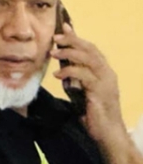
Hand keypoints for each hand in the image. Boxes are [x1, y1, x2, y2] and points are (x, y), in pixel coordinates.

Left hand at [52, 23, 142, 163]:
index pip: (91, 50)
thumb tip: (61, 71)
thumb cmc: (93, 115)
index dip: (77, 38)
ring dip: (70, 53)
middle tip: (55, 37)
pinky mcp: (101, 92)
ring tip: (53, 52)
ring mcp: (106, 82)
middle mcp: (108, 74)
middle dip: (72, 41)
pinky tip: (58, 74)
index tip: (63, 29)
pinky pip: (85, 76)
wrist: (107, 134)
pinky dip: (70, 72)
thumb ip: (75, 81)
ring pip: (89, 59)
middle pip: (91, 50)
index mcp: (104, 72)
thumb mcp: (81, 93)